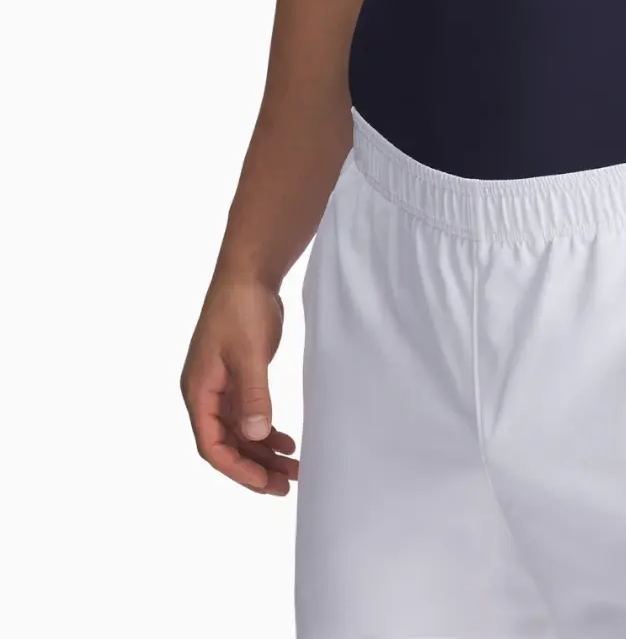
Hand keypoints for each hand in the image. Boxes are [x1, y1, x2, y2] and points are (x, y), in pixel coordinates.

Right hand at [180, 274, 298, 494]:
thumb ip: (253, 394)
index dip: (237, 469)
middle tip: (286, 484)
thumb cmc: (241, 308)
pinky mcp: (238, 378)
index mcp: (199, 391)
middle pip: (227, 444)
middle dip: (254, 467)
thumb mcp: (249, 352)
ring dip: (263, 452)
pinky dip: (266, 431)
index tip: (265, 483)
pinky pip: (249, 416)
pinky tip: (286, 441)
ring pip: (240, 433)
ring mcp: (222, 387)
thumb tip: (257, 436)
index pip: (212, 445)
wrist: (249, 273)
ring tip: (293, 468)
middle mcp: (206, 394)